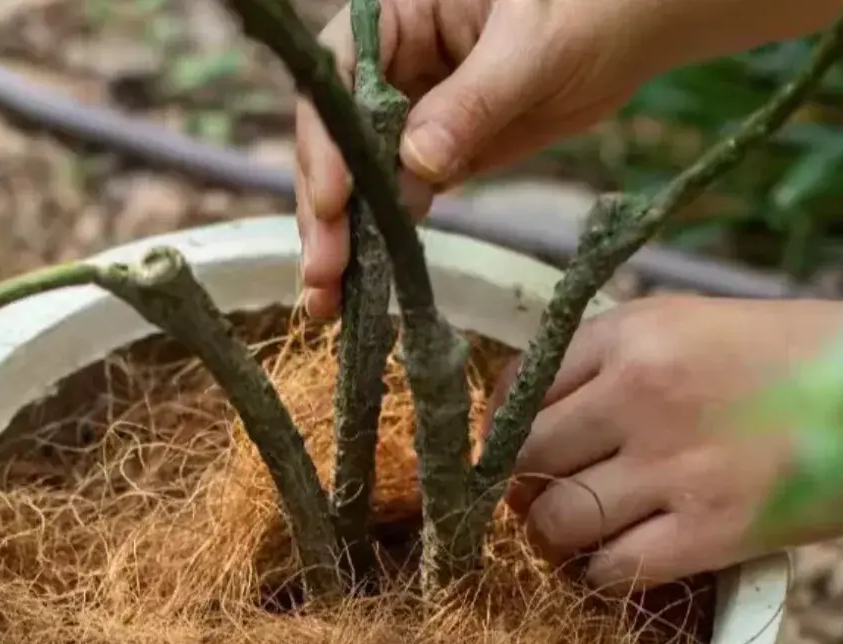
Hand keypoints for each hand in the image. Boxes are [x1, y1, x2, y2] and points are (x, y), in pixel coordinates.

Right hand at [296, 0, 650, 315]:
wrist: (633, 30)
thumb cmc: (586, 5)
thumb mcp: (529, 46)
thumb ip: (470, 102)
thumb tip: (415, 163)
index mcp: (393, 17)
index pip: (337, 81)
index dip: (327, 143)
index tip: (334, 200)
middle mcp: (387, 69)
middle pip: (336, 144)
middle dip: (326, 211)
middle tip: (323, 272)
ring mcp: (408, 119)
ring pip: (359, 183)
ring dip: (343, 241)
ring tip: (329, 299)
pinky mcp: (435, 158)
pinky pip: (397, 202)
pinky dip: (381, 244)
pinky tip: (363, 287)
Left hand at [490, 296, 842, 590]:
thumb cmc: (784, 358)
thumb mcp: (686, 327)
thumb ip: (602, 363)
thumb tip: (516, 423)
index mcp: (631, 333)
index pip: (515, 392)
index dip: (500, 434)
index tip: (510, 455)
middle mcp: (640, 392)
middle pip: (522, 459)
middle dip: (522, 486)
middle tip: (544, 497)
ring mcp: (674, 464)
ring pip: (556, 521)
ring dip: (558, 536)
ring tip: (584, 531)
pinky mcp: (712, 530)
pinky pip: (612, 570)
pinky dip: (605, 574)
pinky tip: (626, 558)